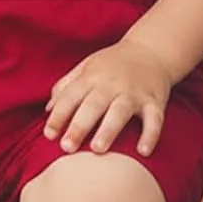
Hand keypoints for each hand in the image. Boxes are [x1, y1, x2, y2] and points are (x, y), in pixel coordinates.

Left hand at [44, 40, 174, 156]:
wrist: (152, 50)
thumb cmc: (113, 64)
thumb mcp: (86, 67)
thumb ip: (66, 86)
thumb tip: (48, 109)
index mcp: (92, 77)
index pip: (71, 95)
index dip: (59, 114)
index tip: (49, 135)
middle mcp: (112, 84)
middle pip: (93, 105)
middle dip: (79, 126)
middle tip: (67, 147)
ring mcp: (134, 93)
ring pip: (120, 111)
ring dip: (109, 130)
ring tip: (97, 149)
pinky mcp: (154, 101)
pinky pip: (154, 119)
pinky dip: (150, 135)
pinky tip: (143, 152)